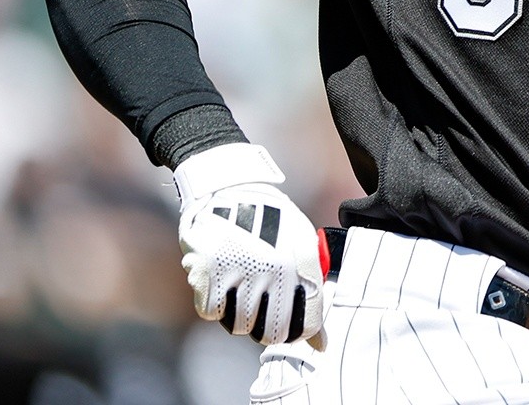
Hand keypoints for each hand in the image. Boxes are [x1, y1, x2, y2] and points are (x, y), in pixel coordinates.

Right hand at [173, 143, 326, 344]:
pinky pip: (212, 312)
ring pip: (240, 326)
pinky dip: (216, 306)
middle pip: (271, 333)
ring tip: (244, 295)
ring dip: (242, 318)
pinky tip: (223, 286)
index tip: (300, 334)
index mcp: (299, 262)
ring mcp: (238, 272)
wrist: (229, 187)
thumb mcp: (301, 242)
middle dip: (271, 332)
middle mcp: (271, 270)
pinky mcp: (207, 272)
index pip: (308, 321)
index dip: (305, 335)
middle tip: (267, 320)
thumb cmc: (271, 219)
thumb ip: (312, 288)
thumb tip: (320, 341)